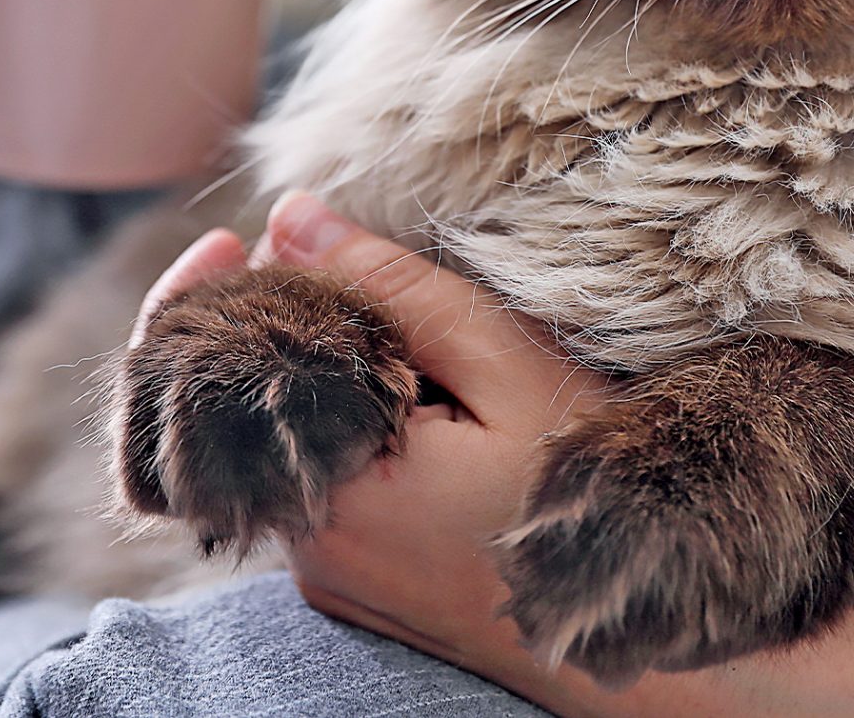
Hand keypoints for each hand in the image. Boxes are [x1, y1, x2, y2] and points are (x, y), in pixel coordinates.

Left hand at [145, 196, 853, 717]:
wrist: (645, 639)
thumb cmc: (589, 491)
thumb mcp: (502, 364)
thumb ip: (391, 287)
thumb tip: (290, 215)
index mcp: (329, 492)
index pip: (216, 374)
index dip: (208, 296)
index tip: (228, 241)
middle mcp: (309, 547)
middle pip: (252, 403)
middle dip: (285, 324)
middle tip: (340, 269)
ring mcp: (331, 575)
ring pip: (288, 439)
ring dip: (322, 374)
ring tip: (398, 336)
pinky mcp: (357, 584)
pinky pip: (318, 479)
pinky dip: (344, 424)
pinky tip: (409, 397)